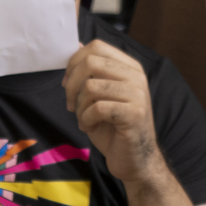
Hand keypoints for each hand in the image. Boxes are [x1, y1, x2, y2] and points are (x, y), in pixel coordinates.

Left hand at [65, 39, 162, 183]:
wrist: (135, 160)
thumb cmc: (114, 128)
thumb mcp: (100, 95)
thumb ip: (91, 72)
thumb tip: (76, 45)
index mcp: (129, 66)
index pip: (96, 46)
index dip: (74, 62)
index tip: (67, 83)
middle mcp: (136, 75)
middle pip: (90, 62)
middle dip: (71, 84)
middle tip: (70, 104)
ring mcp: (138, 94)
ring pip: (90, 86)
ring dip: (78, 107)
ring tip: (83, 119)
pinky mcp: (134, 114)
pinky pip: (97, 108)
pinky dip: (86, 120)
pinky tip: (90, 127)